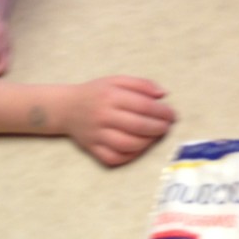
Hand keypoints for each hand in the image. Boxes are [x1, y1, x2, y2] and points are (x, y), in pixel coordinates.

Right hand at [60, 76, 175, 166]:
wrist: (66, 108)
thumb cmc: (95, 93)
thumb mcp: (116, 80)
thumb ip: (141, 85)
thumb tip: (163, 95)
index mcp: (111, 96)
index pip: (144, 106)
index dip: (162, 112)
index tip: (172, 116)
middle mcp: (103, 116)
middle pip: (138, 126)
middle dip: (158, 128)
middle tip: (166, 127)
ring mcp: (97, 135)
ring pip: (127, 145)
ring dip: (146, 143)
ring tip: (153, 137)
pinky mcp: (92, 148)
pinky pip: (113, 158)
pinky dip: (129, 156)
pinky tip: (138, 148)